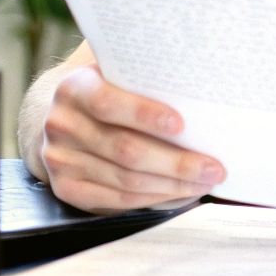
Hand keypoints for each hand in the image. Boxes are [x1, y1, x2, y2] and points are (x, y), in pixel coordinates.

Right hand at [38, 62, 225, 213]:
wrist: (64, 117)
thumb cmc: (107, 92)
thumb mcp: (114, 75)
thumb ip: (143, 80)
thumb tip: (200, 95)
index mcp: (74, 88)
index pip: (108, 103)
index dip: (144, 114)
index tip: (182, 125)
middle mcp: (62, 124)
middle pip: (125, 150)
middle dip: (176, 163)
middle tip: (213, 167)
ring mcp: (61, 160)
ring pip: (126, 180)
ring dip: (172, 185)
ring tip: (204, 182)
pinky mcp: (66, 188)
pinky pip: (117, 200)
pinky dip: (153, 199)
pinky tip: (178, 193)